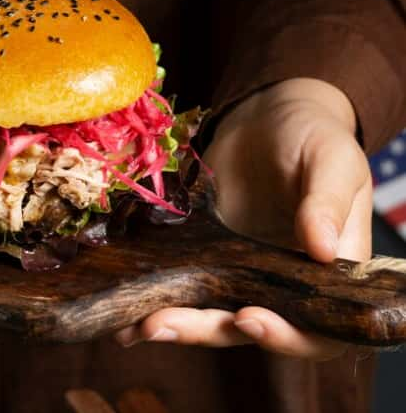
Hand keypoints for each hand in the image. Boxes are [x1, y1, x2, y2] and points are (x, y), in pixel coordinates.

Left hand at [114, 78, 372, 359]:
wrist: (268, 114)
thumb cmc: (313, 135)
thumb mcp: (332, 160)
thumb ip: (328, 202)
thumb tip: (322, 250)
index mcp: (326, 275)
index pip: (314, 330)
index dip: (283, 336)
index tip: (246, 317)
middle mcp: (279, 285)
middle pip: (244, 328)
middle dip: (203, 330)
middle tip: (160, 324)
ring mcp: (235, 271)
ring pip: (204, 312)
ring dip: (170, 322)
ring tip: (129, 326)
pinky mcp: (199, 253)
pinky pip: (177, 282)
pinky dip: (149, 295)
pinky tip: (118, 305)